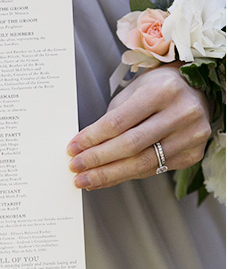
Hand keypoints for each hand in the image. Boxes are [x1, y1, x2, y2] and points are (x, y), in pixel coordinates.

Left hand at [66, 64, 210, 189]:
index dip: (92, 138)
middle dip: (98, 160)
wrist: (194, 92)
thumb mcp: (132, 92)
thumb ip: (112, 118)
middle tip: (76, 167)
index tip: (73, 148)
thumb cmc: (157, 89)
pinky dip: (126, 176)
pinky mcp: (193, 154)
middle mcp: (182, 113)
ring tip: (86, 179)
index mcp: (162, 91)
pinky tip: (108, 177)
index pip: (119, 121)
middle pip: (130, 145)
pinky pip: (153, 169)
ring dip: (109, 174)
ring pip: (142, 163)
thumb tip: (84, 147)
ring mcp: (191, 136)